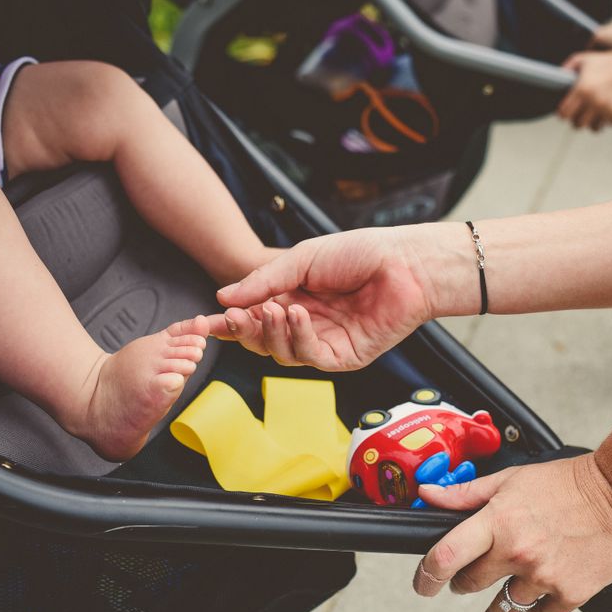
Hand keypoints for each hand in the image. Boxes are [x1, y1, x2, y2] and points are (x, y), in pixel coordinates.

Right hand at [209, 224, 460, 371]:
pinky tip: (297, 315)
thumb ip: (263, 281)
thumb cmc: (360, 253)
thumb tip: (222, 296)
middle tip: (233, 317)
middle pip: (262, 342)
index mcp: (294, 298)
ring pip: (281, 354)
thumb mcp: (302, 259)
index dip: (230, 321)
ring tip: (272, 308)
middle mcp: (306, 324)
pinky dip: (298, 337)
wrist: (404, 263)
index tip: (206, 320)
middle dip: (244, 331)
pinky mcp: (344, 357)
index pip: (253, 318)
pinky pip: (311, 358)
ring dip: (270, 333)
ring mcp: (325, 342)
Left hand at [411, 453, 611, 611]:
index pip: (446, 556)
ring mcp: (544, 576)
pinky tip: (532, 602)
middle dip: (463, 584)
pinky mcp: (569, 594)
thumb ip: (466, 494)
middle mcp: (518, 552)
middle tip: (465, 582)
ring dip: (494, 611)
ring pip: (503, 608)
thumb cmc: (568, 483)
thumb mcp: (511, 479)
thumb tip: (428, 493)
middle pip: (470, 584)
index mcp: (498, 522)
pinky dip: (533, 609)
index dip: (426, 575)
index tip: (423, 583)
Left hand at [558, 48, 611, 129]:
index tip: (567, 112)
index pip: (564, 114)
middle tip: (583, 113)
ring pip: (594, 128)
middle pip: (577, 124)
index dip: (563, 113)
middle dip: (578, 119)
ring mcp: (611, 111)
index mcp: (583, 90)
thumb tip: (558, 78)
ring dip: (595, 121)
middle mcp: (596, 103)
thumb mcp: (586, 59)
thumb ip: (568, 68)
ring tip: (599, 111)